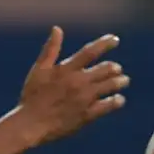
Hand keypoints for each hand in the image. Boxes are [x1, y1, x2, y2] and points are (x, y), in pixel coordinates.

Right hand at [18, 26, 129, 144]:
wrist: (30, 125)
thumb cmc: (32, 96)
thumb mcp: (38, 70)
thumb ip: (50, 49)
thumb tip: (57, 28)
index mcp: (66, 70)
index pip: (90, 52)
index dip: (105, 43)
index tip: (115, 39)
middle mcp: (78, 82)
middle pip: (106, 69)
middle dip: (115, 68)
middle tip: (118, 69)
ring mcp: (84, 98)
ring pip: (111, 85)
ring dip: (120, 82)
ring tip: (124, 81)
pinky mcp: (87, 115)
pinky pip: (108, 106)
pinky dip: (117, 101)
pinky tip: (119, 99)